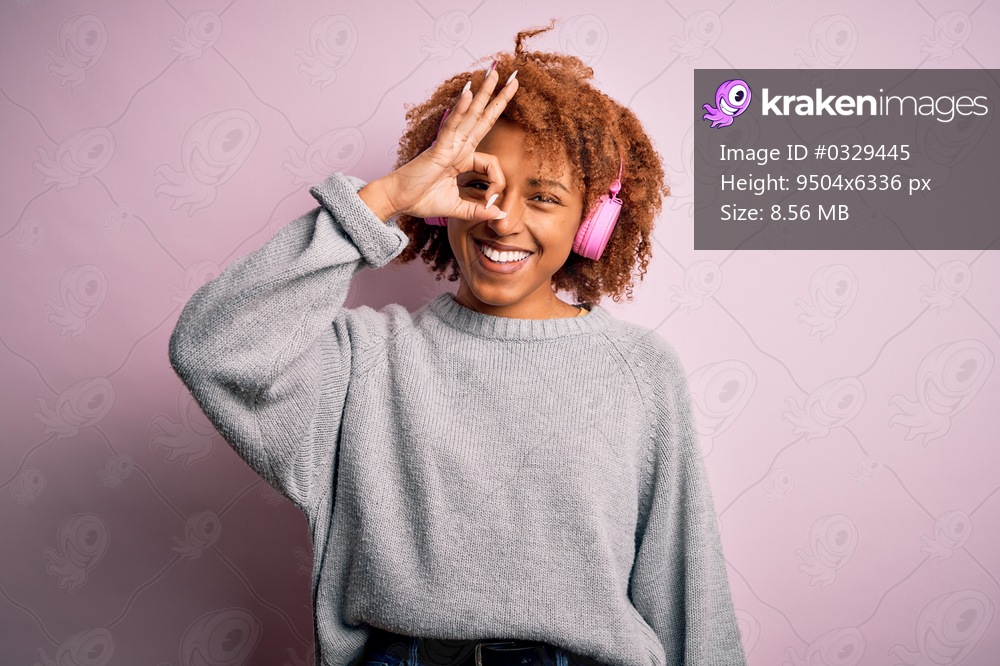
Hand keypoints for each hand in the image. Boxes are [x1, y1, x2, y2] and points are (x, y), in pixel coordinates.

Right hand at [362, 68, 518, 222]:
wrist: (399, 201)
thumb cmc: (421, 200)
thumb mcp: (458, 208)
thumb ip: (478, 210)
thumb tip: (500, 215)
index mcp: (462, 159)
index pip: (492, 163)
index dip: (497, 184)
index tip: (491, 202)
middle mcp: (458, 147)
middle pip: (483, 118)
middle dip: (499, 98)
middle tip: (514, 77)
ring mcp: (449, 144)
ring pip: (471, 114)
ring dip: (484, 92)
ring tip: (495, 71)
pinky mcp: (438, 148)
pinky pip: (452, 125)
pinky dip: (461, 109)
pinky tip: (469, 92)